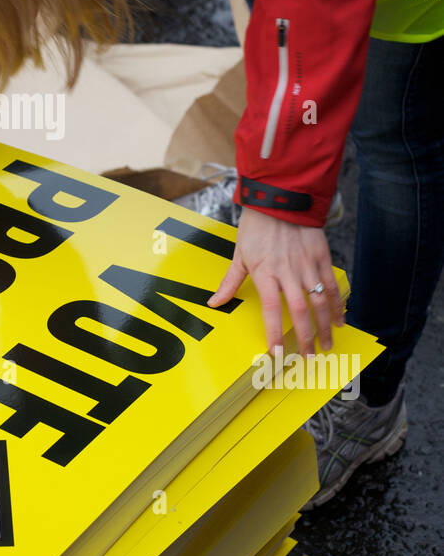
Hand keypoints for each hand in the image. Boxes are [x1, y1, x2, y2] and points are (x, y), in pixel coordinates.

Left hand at [207, 206, 344, 356]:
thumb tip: (214, 303)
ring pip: (319, 301)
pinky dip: (337, 304)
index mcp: (265, 272)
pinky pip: (331, 285)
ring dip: (325, 326)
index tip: (278, 353)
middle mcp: (287, 271)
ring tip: (327, 345)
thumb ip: (230, 282)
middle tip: (309, 357)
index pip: (271, 310)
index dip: (274, 333)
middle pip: (299, 311)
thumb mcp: (239, 254)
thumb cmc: (256, 226)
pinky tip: (340, 320)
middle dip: (305, 337)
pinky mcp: (321, 257)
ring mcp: (306, 265)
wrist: (279, 198)